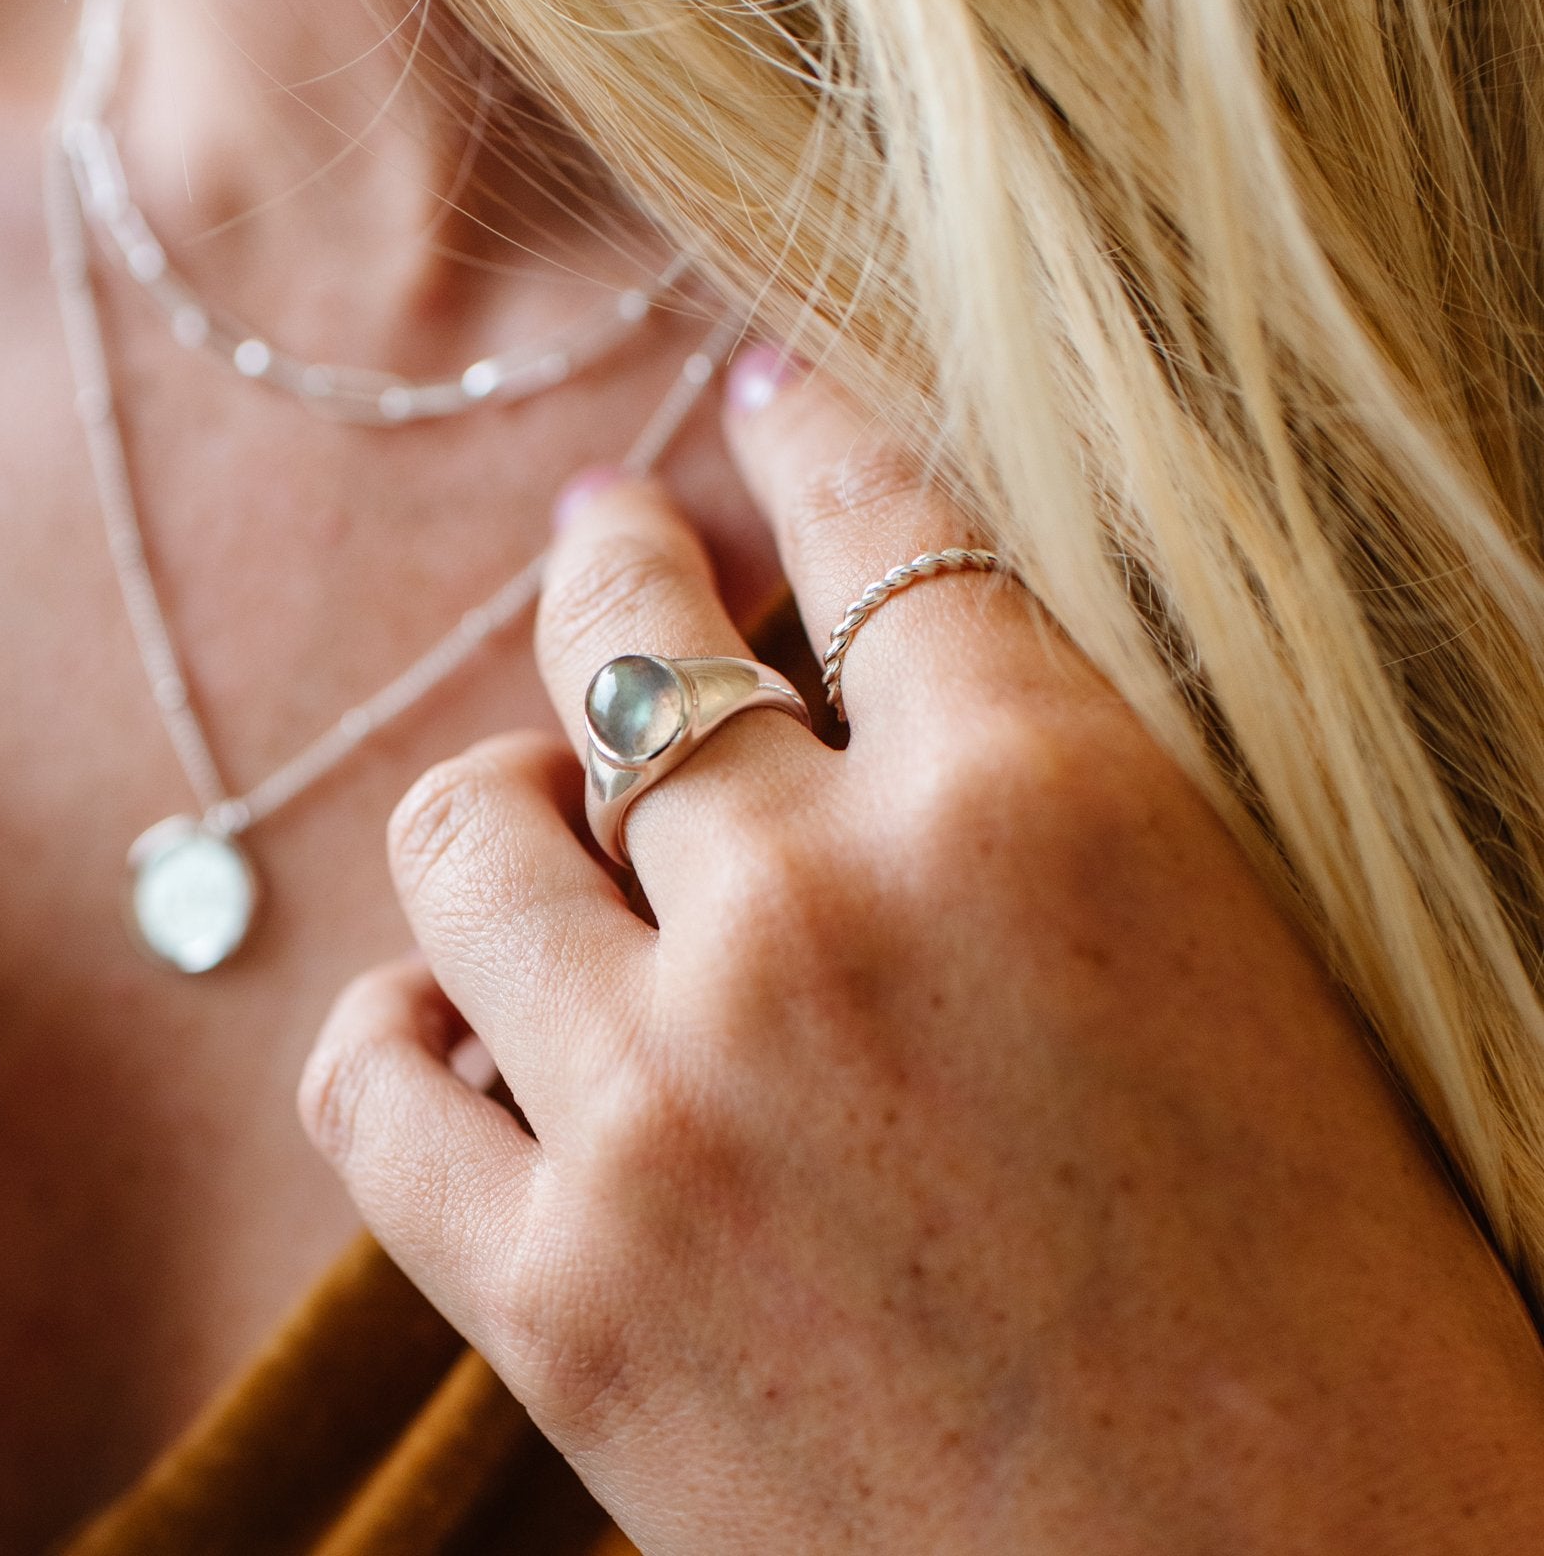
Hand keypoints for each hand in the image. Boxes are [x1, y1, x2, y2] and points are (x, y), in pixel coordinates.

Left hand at [301, 350, 1543, 1552]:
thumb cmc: (1319, 1297)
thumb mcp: (1211, 960)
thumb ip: (1022, 803)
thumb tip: (861, 686)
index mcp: (1048, 808)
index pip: (885, 536)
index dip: (816, 445)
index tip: (761, 393)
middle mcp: (830, 918)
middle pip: (636, 654)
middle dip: (619, 569)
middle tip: (612, 541)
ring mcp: (670, 1105)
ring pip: (472, 835)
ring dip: (499, 795)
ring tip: (529, 799)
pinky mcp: (564, 1300)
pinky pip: (372, 1080)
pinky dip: (399, 1022)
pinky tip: (456, 1020)